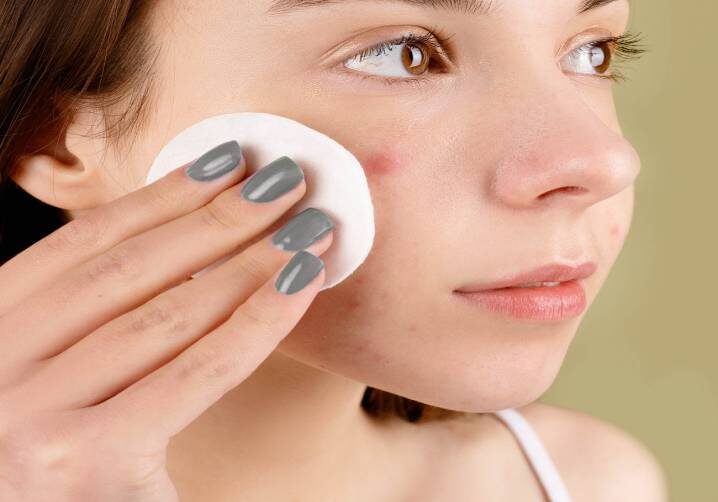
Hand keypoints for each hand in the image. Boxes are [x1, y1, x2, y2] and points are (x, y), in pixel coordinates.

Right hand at [0, 142, 334, 501]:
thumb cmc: (75, 469)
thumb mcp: (67, 378)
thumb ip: (101, 320)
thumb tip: (201, 236)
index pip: (84, 242)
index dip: (162, 194)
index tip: (229, 159)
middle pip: (129, 267)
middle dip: (219, 216)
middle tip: (287, 179)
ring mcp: (26, 418)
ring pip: (167, 312)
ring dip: (252, 258)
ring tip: (310, 226)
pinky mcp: (80, 463)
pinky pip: (196, 370)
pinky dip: (259, 320)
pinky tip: (303, 282)